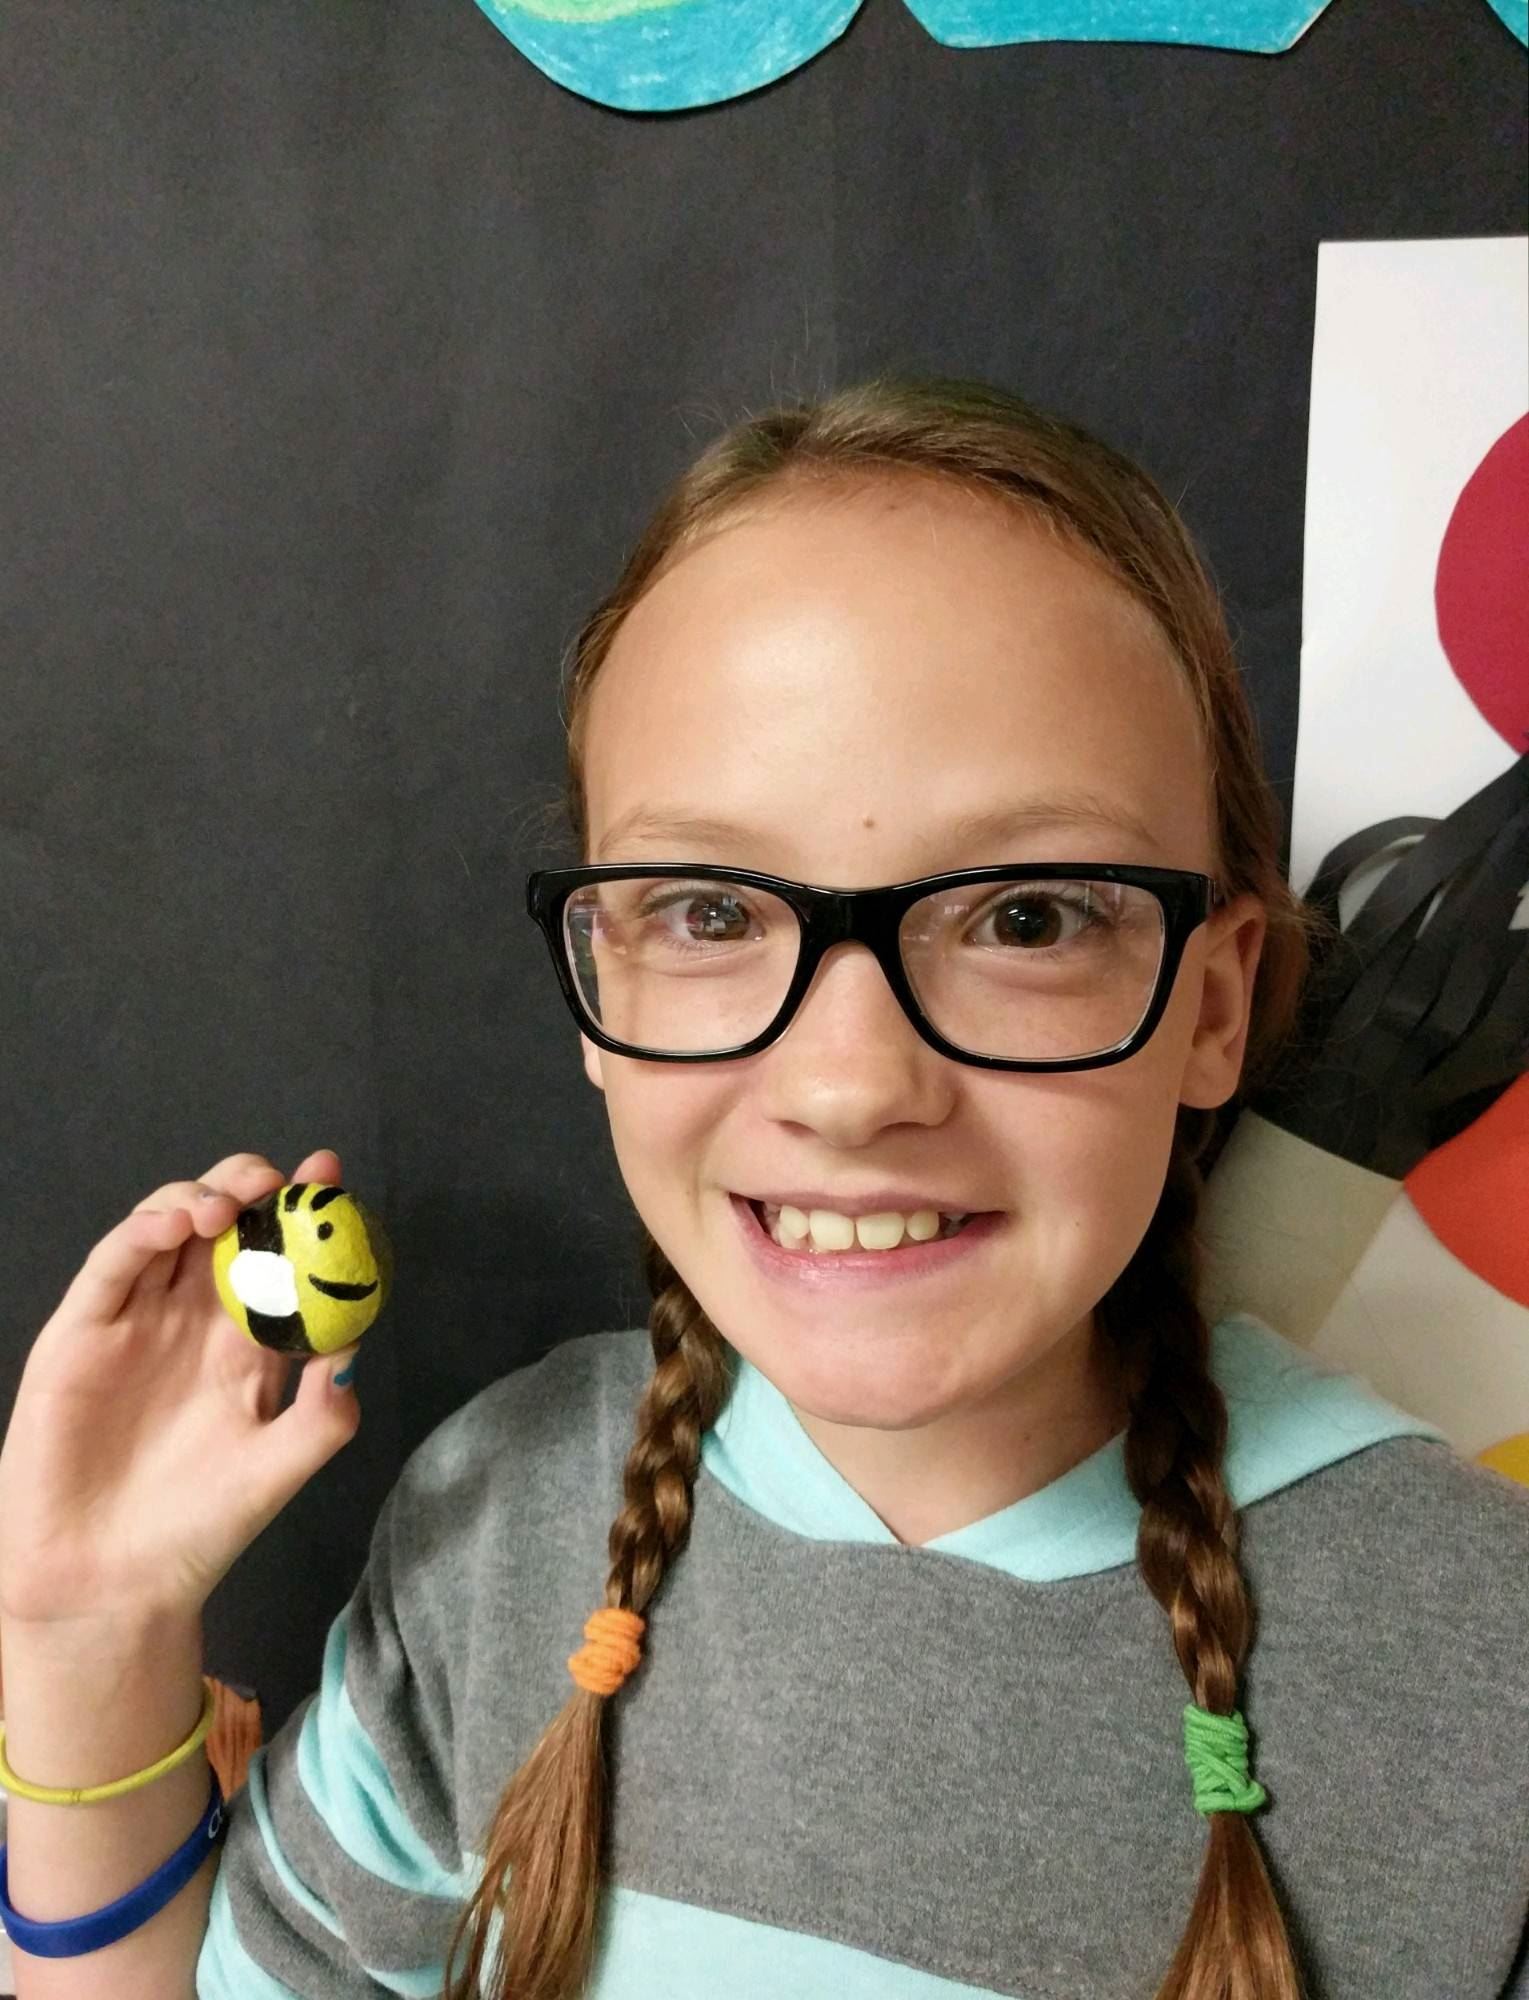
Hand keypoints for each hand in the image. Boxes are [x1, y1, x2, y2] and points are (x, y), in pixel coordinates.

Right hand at [0, 1149, 361, 1633]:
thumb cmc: (196, 1531)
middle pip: (224, 1225)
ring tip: (232, 1202)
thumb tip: (355, 1345)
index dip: (303, 1212)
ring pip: (166, 1228)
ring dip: (199, 1197)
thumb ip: (322, 1414)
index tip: (331, 1175)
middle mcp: (193, 1322)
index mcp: (246, 1344)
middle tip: (282, 1179)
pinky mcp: (81, 1335)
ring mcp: (136, 1322)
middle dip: (253, 1187)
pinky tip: (176, 1224)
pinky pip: (111, 1266)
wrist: (111, 1585)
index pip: (279, 1258)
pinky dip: (141, 1232)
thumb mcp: (278, 1471)